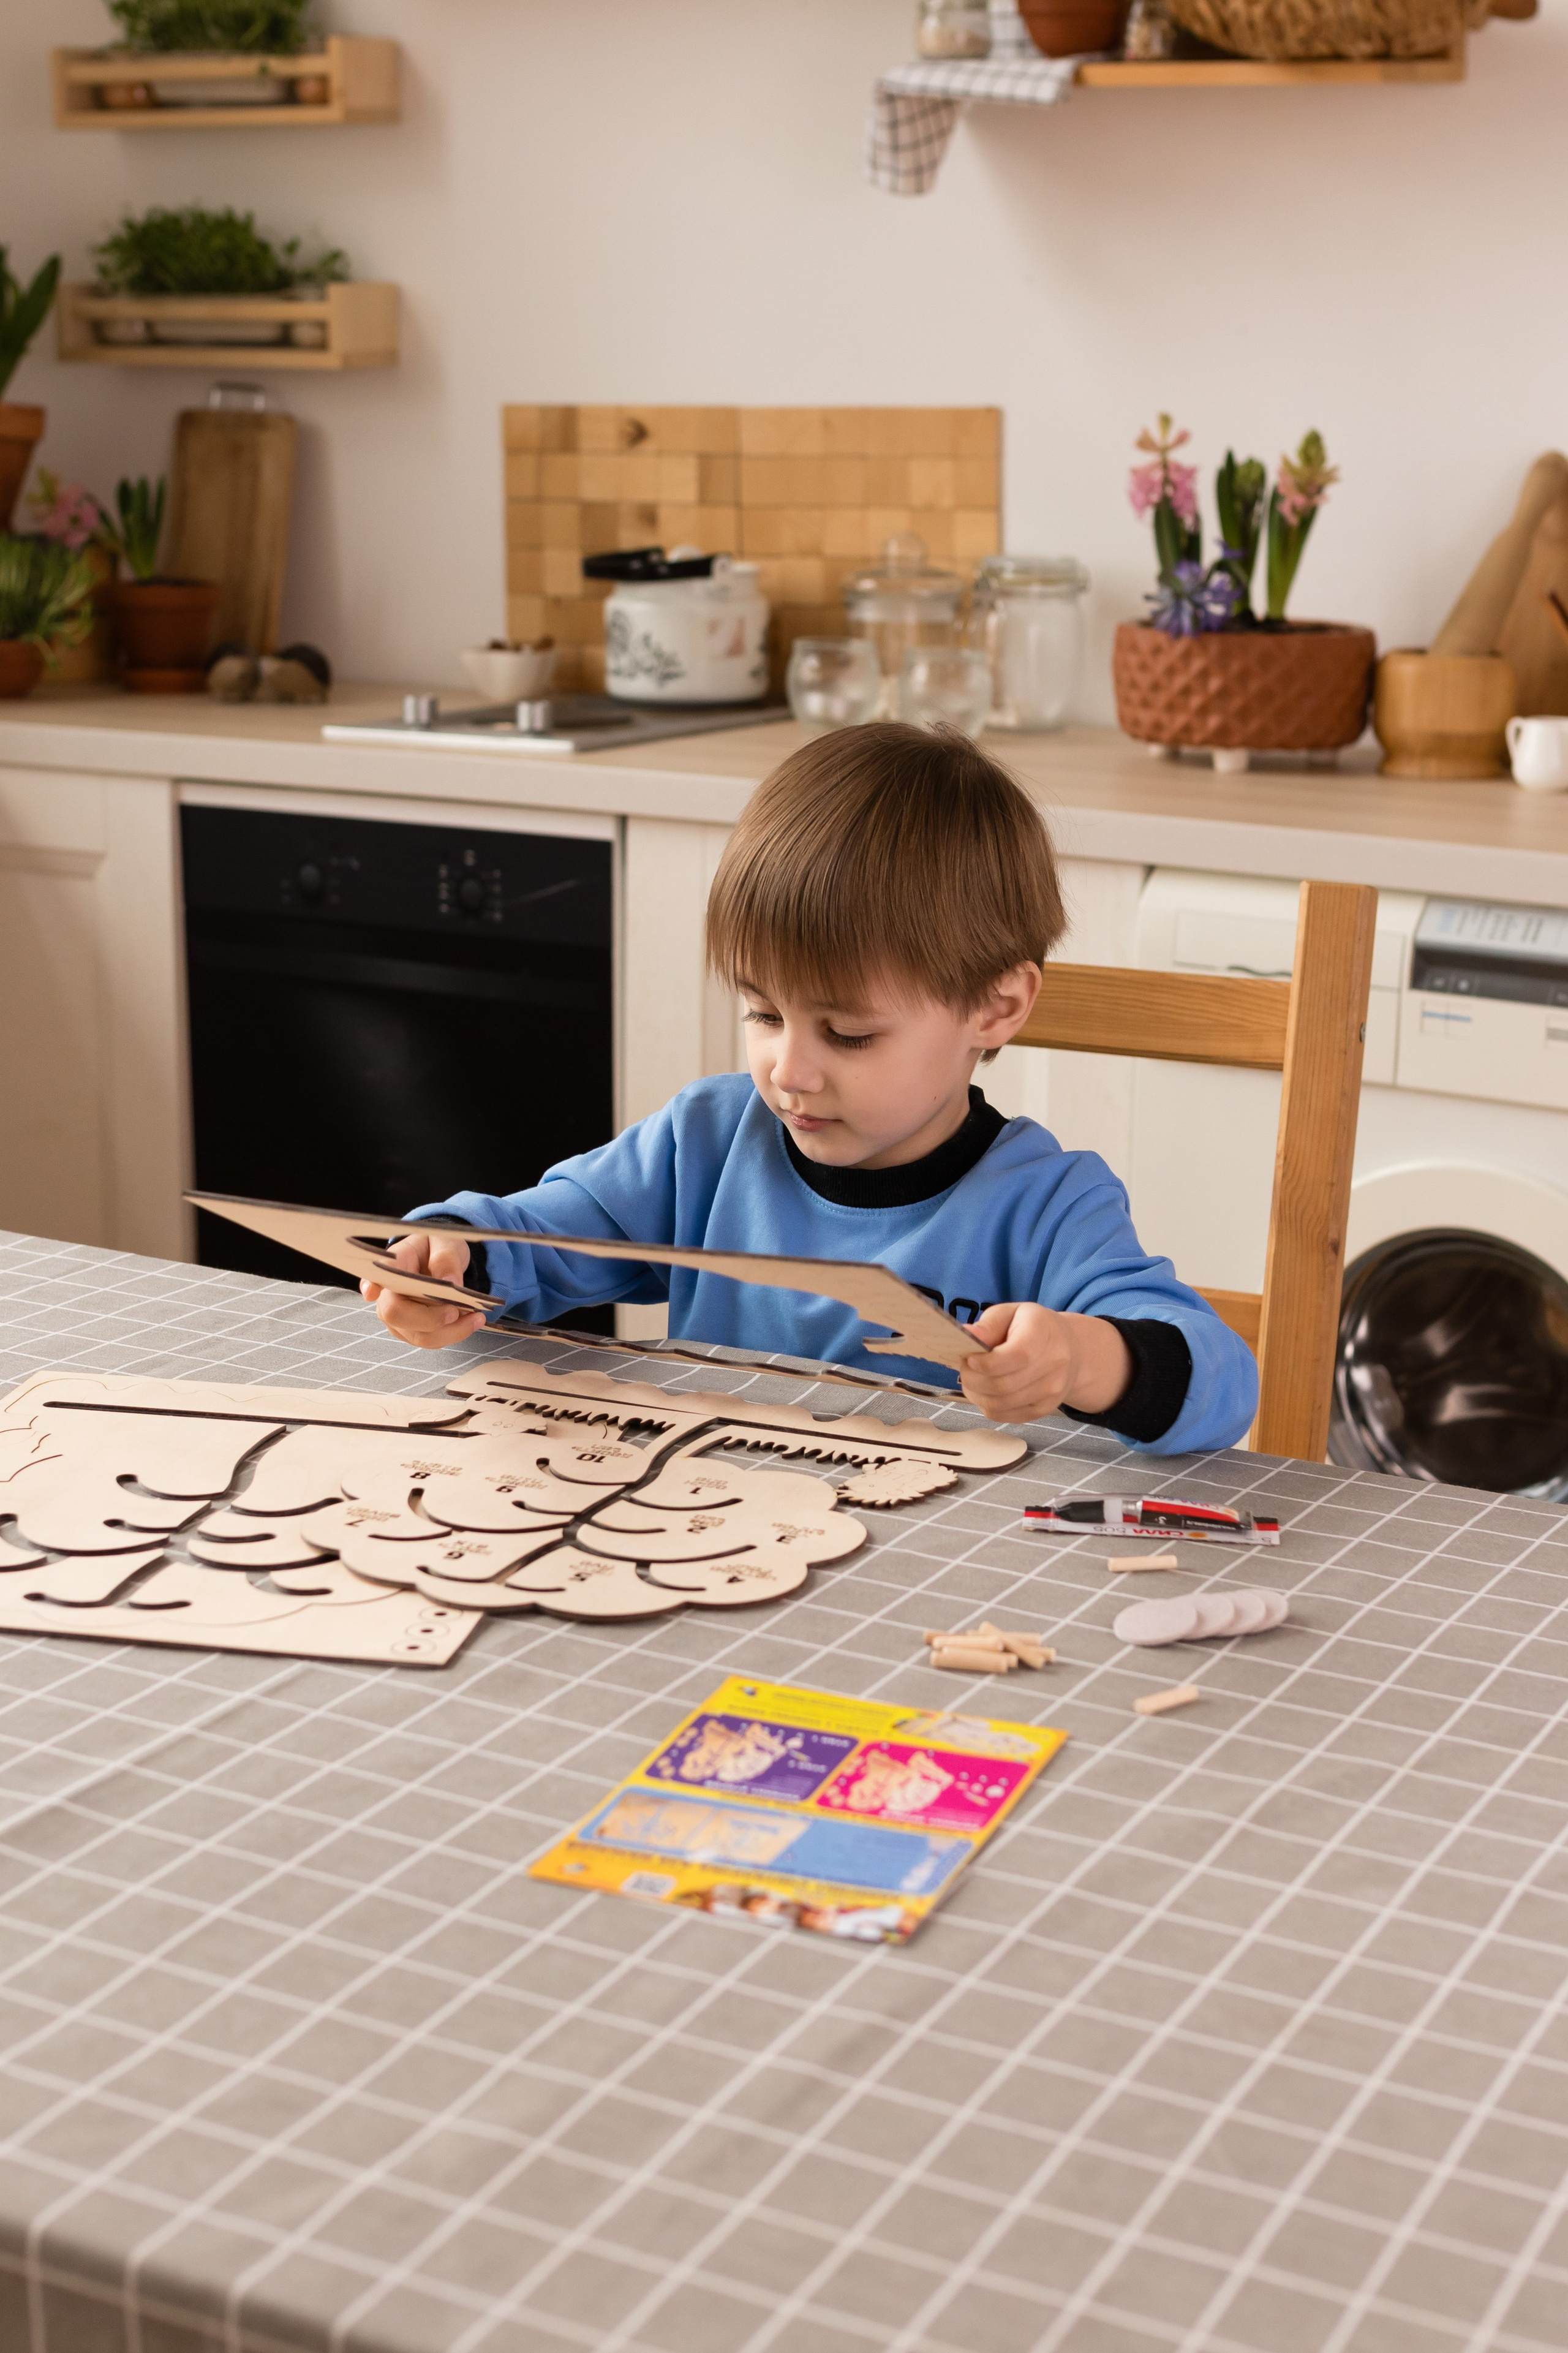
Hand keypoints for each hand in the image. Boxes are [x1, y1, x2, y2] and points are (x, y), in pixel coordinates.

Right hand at [361, 1228, 486, 1350]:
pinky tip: (470, 1321)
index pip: (375, 1276)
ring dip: (451, 1331)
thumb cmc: (437, 1248)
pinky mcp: (411, 1331)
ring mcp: (397, 1317)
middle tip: (458, 1310)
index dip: (370, 1286)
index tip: (372, 1292)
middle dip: (431, 1318)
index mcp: (392, 1265)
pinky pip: (431, 1341)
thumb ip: (446, 1258)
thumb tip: (450, 1283)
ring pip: (418, 1335)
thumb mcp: (445, 1242)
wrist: (441, 1260)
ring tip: (476, 1317)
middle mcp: (386, 1295)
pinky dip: (453, 1334)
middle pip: (396, 1314)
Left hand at [958, 1303, 1131, 1426]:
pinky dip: (987, 1406)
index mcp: (1044, 1333)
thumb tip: (966, 1334)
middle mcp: (1055, 1364)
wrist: (1070, 1350)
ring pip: (1001, 1404)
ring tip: (972, 1380)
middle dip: (973, 1380)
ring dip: (976, 1395)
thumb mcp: (1010, 1313)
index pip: (1017, 1356)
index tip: (969, 1358)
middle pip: (1004, 1385)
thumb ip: (989, 1324)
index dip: (987, 1363)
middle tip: (964, 1368)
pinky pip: (1005, 1415)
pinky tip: (985, 1391)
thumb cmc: (1032, 1327)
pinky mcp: (1044, 1409)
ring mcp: (1052, 1391)